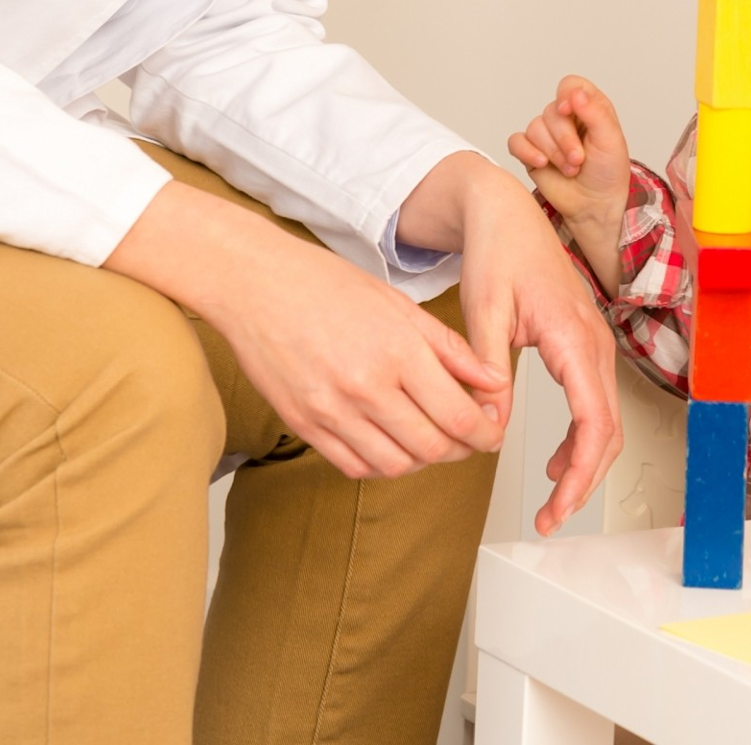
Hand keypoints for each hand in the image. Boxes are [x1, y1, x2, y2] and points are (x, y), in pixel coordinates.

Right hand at [108, 182, 506, 480]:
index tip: (493, 432)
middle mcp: (365, 387)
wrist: (256, 285)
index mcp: (397, 351)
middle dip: (461, 449)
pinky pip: (353, 466)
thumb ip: (449, 348)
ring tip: (433, 439)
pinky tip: (391, 443)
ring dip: (422, 460)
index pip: (457, 414)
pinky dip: (381, 464)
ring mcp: (331, 411)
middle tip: (470, 438)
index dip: (484, 432)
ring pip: (394, 465)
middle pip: (431, 446)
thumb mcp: (401, 305)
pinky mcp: (303, 425)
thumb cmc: (326, 285)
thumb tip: (492, 380)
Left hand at [418, 154, 623, 534]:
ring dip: (586, 464)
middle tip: (550, 520)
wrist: (506, 214)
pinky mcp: (585, 345)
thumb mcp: (482, 312)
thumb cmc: (497, 252)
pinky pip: (597, 402)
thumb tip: (491, 431)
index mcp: (571, 336)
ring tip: (553, 500)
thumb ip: (489, 372)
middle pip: (609, 430)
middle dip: (586, 482)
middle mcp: (593, 342)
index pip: (593, 422)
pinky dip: (584, 439)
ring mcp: (594, 343)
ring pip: (607, 420)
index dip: (579, 475)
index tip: (554, 510)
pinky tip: (559, 459)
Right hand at [508, 76, 631, 235]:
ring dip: (552, 152)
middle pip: (551, 112)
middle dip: (564, 139)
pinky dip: (526, 152)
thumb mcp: (610, 140)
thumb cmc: (607, 172)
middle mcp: (565, 118)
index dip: (566, 96)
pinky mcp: (530, 152)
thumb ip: (595, 113)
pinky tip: (541, 163)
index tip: (569, 111)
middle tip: (578, 160)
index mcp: (587, 108)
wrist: (594, 204)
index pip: (570, 86)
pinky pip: (516, 142)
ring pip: (534, 128)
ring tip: (570, 169)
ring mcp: (546, 135)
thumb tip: (575, 93)